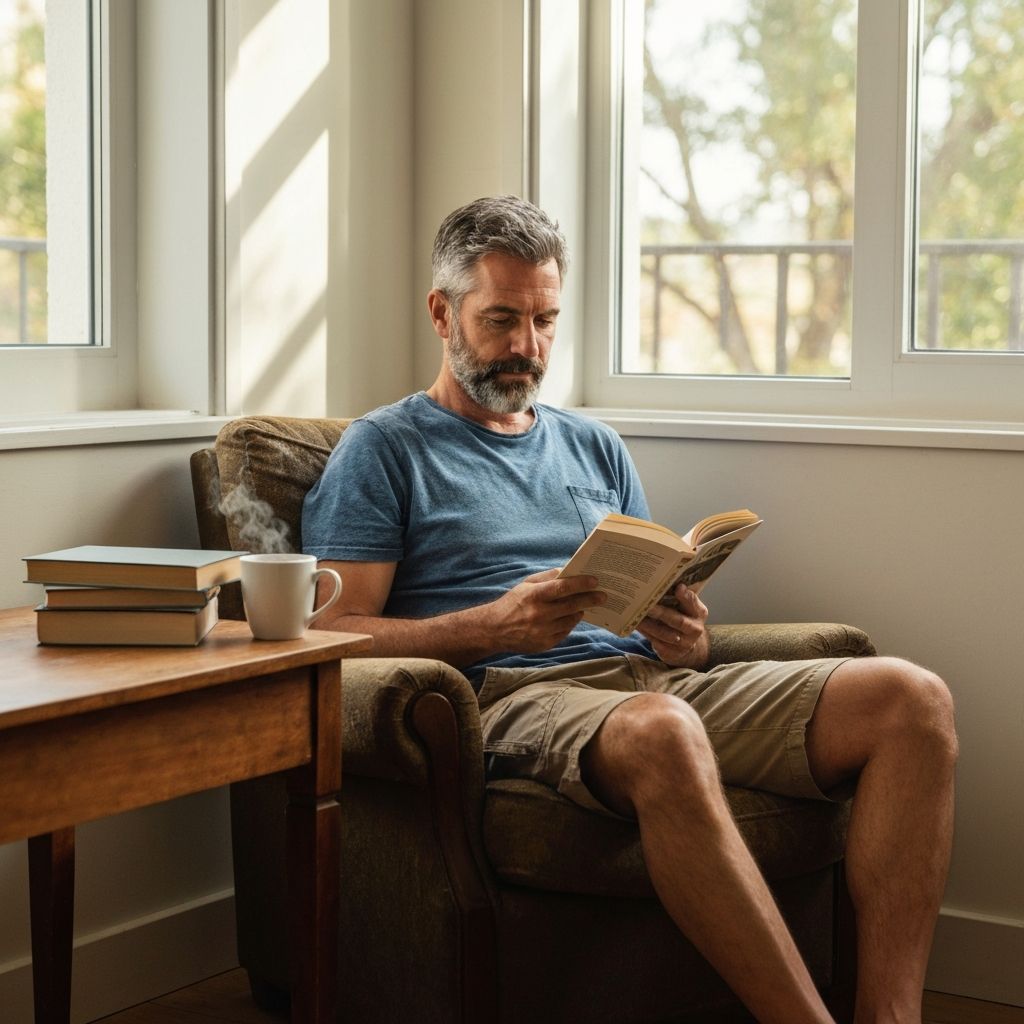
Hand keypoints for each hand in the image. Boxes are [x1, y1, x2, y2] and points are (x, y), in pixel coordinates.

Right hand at [487, 568, 605, 652]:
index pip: (563, 588)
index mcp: (534, 596)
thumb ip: (547, 577)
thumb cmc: (513, 603)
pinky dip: (570, 623)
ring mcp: (543, 631)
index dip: (581, 583)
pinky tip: (570, 617)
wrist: (495, 630)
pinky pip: (565, 632)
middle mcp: (539, 614)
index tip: (595, 581)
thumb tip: (568, 571)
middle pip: (572, 605)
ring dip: (580, 611)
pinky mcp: (545, 644)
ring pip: (571, 620)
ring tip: (584, 605)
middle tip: (603, 595)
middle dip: (590, 599)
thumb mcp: (526, 584)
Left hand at [637, 583, 709, 667]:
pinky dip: (645, 633)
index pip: (694, 604)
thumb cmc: (683, 618)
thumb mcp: (688, 607)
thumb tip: (673, 584)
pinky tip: (635, 625)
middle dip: (661, 613)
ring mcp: (683, 644)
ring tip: (635, 615)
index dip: (686, 597)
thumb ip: (682, 597)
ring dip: (648, 625)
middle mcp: (694, 630)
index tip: (678, 588)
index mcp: (699, 613)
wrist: (687, 645)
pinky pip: (656, 643)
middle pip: (677, 621)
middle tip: (647, 605)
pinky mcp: (671, 653)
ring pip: (664, 634)